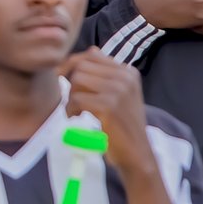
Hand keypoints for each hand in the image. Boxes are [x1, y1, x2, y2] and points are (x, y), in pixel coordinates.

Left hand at [63, 48, 154, 178]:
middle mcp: (125, 77)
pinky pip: (76, 98)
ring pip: (77, 80)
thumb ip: (106, 74)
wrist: (137, 154)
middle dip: (71, 82)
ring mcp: (118, 90)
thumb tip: (90, 49)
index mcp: (128, 72)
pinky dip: (70, 108)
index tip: (64, 79)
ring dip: (70, 96)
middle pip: (82, 66)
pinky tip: (76, 117)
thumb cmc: (123, 126)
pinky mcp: (108, 105)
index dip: (73, 64)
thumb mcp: (120, 94)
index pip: (92, 54)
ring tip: (75, 110)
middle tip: (74, 101)